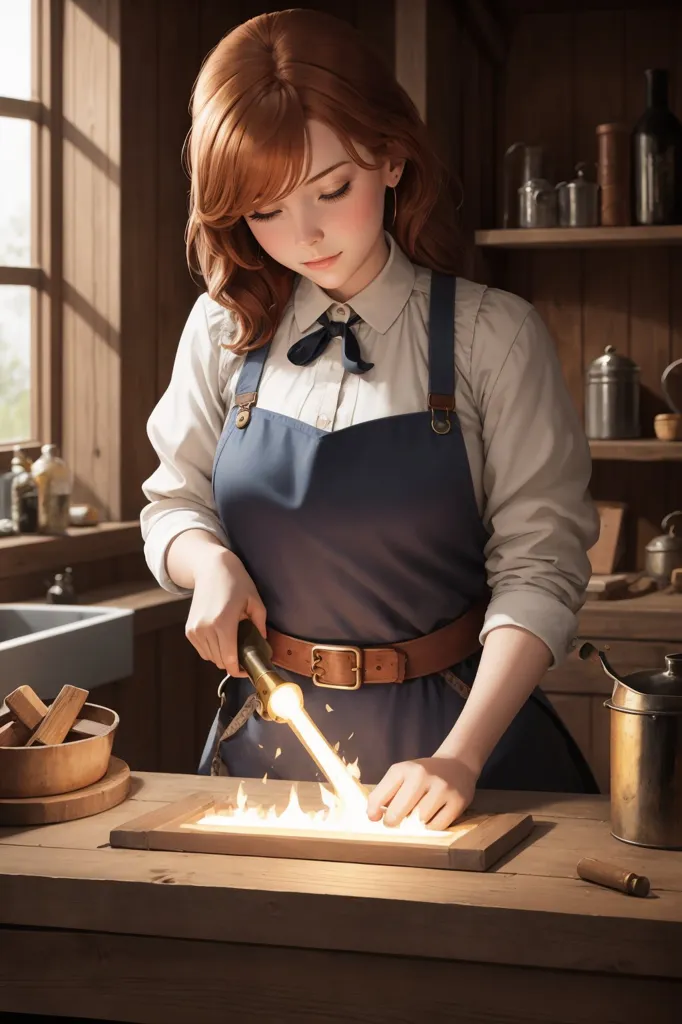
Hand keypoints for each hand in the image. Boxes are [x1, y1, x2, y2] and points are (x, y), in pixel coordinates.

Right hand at [185, 547, 266, 676]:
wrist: (210, 568)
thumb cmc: (236, 582)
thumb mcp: (255, 602)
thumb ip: (260, 626)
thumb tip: (262, 644)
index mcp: (223, 623)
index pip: (229, 660)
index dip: (240, 670)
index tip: (249, 669)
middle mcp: (205, 629)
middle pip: (221, 661)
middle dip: (234, 662)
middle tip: (246, 653)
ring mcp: (195, 630)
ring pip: (211, 658)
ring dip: (223, 656)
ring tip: (234, 642)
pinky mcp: (189, 630)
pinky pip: (203, 651)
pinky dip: (212, 650)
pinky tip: (222, 638)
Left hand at [366, 756, 477, 830]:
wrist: (457, 765)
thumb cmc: (423, 775)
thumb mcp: (402, 775)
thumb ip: (386, 793)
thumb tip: (373, 817)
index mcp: (404, 769)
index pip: (380, 796)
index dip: (374, 811)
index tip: (374, 818)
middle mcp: (422, 775)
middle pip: (398, 811)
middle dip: (393, 821)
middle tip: (394, 822)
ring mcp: (442, 788)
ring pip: (419, 820)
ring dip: (415, 824)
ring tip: (416, 817)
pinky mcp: (457, 801)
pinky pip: (437, 826)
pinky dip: (431, 827)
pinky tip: (430, 819)